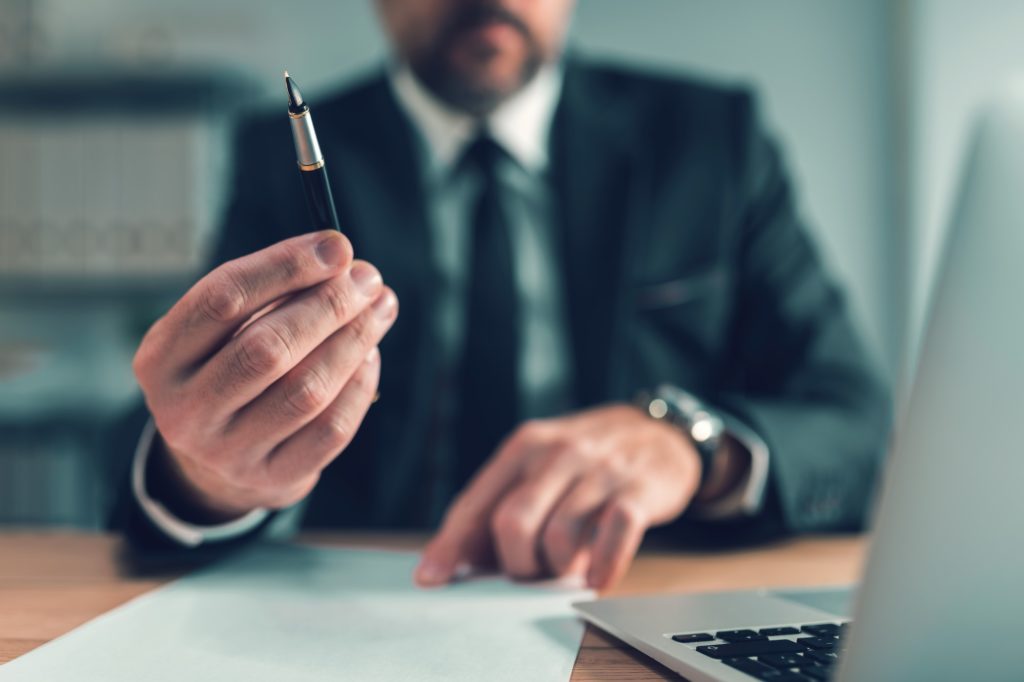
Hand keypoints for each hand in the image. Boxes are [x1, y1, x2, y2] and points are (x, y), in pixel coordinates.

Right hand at [133, 230, 397, 520]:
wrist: (216, 462)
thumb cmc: (227, 370)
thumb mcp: (222, 331)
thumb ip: (270, 293)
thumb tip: (342, 261)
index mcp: (161, 358)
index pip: (223, 299)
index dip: (286, 267)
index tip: (338, 248)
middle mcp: (186, 410)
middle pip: (268, 348)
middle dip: (329, 306)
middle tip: (368, 279)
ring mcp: (228, 452)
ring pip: (306, 391)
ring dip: (353, 342)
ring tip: (378, 310)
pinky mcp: (272, 478)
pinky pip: (331, 430)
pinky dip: (359, 386)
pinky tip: (370, 356)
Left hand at [415, 404, 702, 588]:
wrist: (662, 433)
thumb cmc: (589, 460)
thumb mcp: (542, 465)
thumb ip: (504, 501)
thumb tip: (461, 556)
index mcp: (524, 446)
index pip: (476, 502)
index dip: (450, 544)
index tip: (431, 578)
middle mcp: (557, 453)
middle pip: (512, 524)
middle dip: (516, 564)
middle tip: (531, 572)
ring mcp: (599, 470)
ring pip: (559, 536)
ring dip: (559, 568)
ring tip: (569, 567)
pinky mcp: (637, 489)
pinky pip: (613, 536)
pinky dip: (603, 567)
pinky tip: (598, 577)